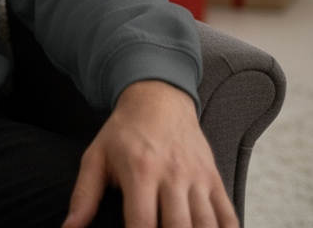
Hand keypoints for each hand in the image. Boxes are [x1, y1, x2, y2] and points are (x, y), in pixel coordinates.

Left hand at [62, 80, 237, 227]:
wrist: (157, 98)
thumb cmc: (124, 132)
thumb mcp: (96, 157)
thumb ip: (83, 196)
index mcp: (140, 170)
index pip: (142, 223)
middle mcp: (172, 175)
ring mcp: (197, 177)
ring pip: (207, 226)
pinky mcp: (214, 179)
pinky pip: (229, 217)